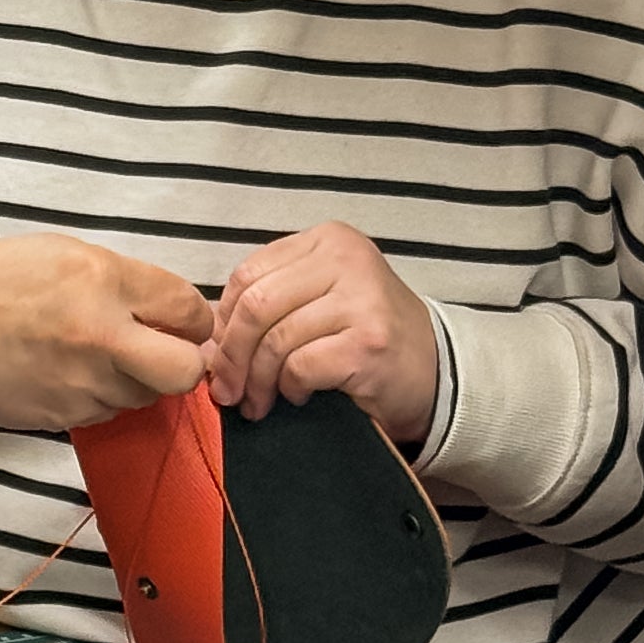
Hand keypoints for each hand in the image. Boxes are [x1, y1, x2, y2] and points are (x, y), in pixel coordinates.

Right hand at [0, 232, 213, 434]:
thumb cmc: (5, 280)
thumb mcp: (73, 255)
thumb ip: (129, 283)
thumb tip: (176, 315)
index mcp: (104, 281)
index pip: (189, 309)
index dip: (194, 319)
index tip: (182, 321)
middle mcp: (100, 336)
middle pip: (184, 371)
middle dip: (186, 364)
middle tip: (167, 352)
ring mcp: (82, 383)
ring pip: (145, 396)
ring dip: (137, 379)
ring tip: (98, 354)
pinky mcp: (64, 416)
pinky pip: (107, 411)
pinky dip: (101, 395)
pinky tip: (70, 371)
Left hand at [206, 222, 442, 446]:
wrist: (437, 370)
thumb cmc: (368, 336)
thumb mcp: (320, 300)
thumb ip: (271, 305)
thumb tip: (207, 341)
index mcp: (327, 240)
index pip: (248, 273)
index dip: (223, 320)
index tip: (220, 354)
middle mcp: (345, 259)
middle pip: (255, 305)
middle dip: (232, 355)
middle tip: (227, 391)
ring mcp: (361, 299)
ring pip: (274, 339)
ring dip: (258, 381)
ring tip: (260, 402)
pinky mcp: (367, 343)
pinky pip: (300, 366)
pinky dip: (290, 388)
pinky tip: (301, 395)